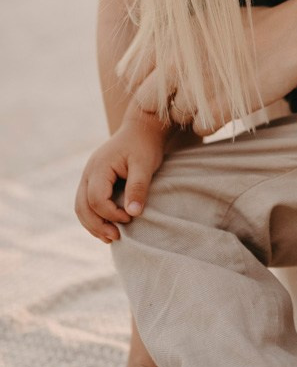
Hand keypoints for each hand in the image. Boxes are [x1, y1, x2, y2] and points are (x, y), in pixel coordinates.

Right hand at [75, 108, 169, 241]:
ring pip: (80, 206)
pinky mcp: (94, 179)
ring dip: (92, 224)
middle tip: (116, 238)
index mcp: (99, 167)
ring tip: (110, 237)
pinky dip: (94, 216)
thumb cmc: (145, 145)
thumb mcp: (145, 164)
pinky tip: (108, 226)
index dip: (111, 213)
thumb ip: (138, 187)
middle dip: (97, 225)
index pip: (96, 199)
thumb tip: (133, 214)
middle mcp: (89, 172)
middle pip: (82, 206)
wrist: (142, 129)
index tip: (130, 218)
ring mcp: (89, 175)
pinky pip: (86, 202)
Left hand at [136, 3, 296, 134]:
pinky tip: (229, 104)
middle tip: (191, 95)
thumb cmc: (253, 27)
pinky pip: (201, 128)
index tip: (167, 84)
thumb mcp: (204, 23)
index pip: (131, 75)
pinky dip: (213, 122)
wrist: (293, 33)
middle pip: (146, 102)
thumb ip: (174, 43)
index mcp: (169, 38)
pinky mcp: (220, 107)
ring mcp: (197, 86)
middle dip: (164, 103)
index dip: (148, 84)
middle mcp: (176, 62)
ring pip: (175, 117)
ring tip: (219, 94)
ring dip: (192, 113)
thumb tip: (152, 65)